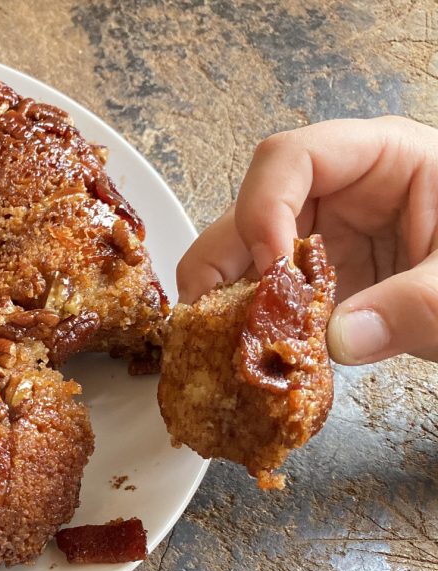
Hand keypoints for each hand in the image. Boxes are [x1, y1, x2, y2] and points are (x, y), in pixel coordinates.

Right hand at [177, 116, 437, 365]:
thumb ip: (419, 305)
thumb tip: (343, 339)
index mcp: (385, 160)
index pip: (291, 159)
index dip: (264, 207)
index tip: (273, 269)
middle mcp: (343, 193)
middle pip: (253, 209)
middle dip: (225, 262)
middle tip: (205, 316)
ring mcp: (330, 239)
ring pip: (250, 257)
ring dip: (230, 302)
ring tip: (215, 346)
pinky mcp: (327, 284)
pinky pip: (274, 300)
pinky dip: (255, 330)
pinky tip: (246, 359)